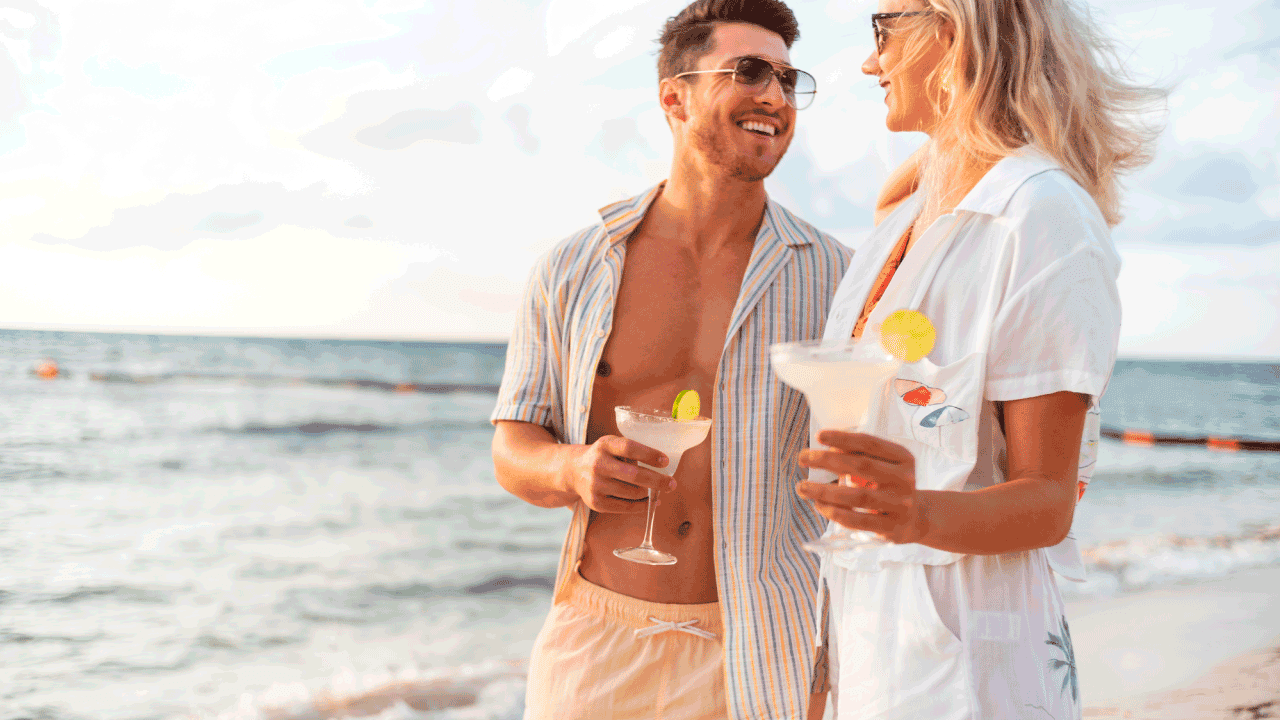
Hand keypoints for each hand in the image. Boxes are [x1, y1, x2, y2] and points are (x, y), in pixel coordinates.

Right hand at [563, 435, 671, 513]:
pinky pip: (626, 507)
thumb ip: (632, 452)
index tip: (666, 461)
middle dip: (657, 481)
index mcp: (605, 445)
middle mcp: (598, 464)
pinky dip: (642, 505)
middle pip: (634, 475)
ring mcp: (596, 485)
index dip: (649, 455)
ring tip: (657, 491)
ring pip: (633, 493)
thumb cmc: (604, 456)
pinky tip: (650, 501)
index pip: (630, 448)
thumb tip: (662, 468)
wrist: (574, 471)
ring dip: (649, 493)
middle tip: (672, 484)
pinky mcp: (596, 503)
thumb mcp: (613, 445)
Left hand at [795, 430, 927, 544]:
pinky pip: (857, 520)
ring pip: (857, 496)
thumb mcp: (883, 465)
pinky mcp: (891, 528)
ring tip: (803, 487)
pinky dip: (834, 512)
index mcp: (903, 458)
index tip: (819, 436)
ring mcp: (900, 505)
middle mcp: (904, 479)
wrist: (916, 518)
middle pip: (861, 466)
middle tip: (803, 459)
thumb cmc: (889, 485)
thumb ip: (859, 456)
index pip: (870, 443)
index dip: (843, 438)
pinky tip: (819, 505)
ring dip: (825, 491)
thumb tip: (826, 451)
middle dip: (827, 461)